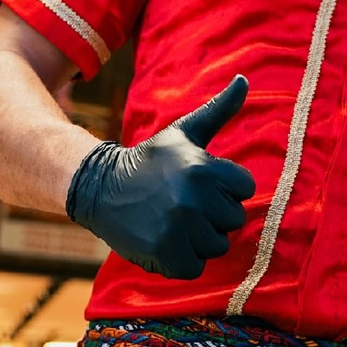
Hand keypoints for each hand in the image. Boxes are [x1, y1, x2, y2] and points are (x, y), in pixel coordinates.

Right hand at [64, 76, 255, 278]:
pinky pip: (196, 267)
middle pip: (233, 219)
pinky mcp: (165, 255)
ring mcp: (179, 229)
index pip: (246, 189)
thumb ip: (219, 109)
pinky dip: (183, 259)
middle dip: (213, 214)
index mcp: (204, 169)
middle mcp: (193, 200)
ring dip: (199, 238)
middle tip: (184, 202)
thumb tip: (244, 79)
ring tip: (175, 220)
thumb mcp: (184, 133)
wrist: (101, 188)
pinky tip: (166, 240)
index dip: (225, 187)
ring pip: (217, 245)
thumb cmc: (151, 160)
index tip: (201, 183)